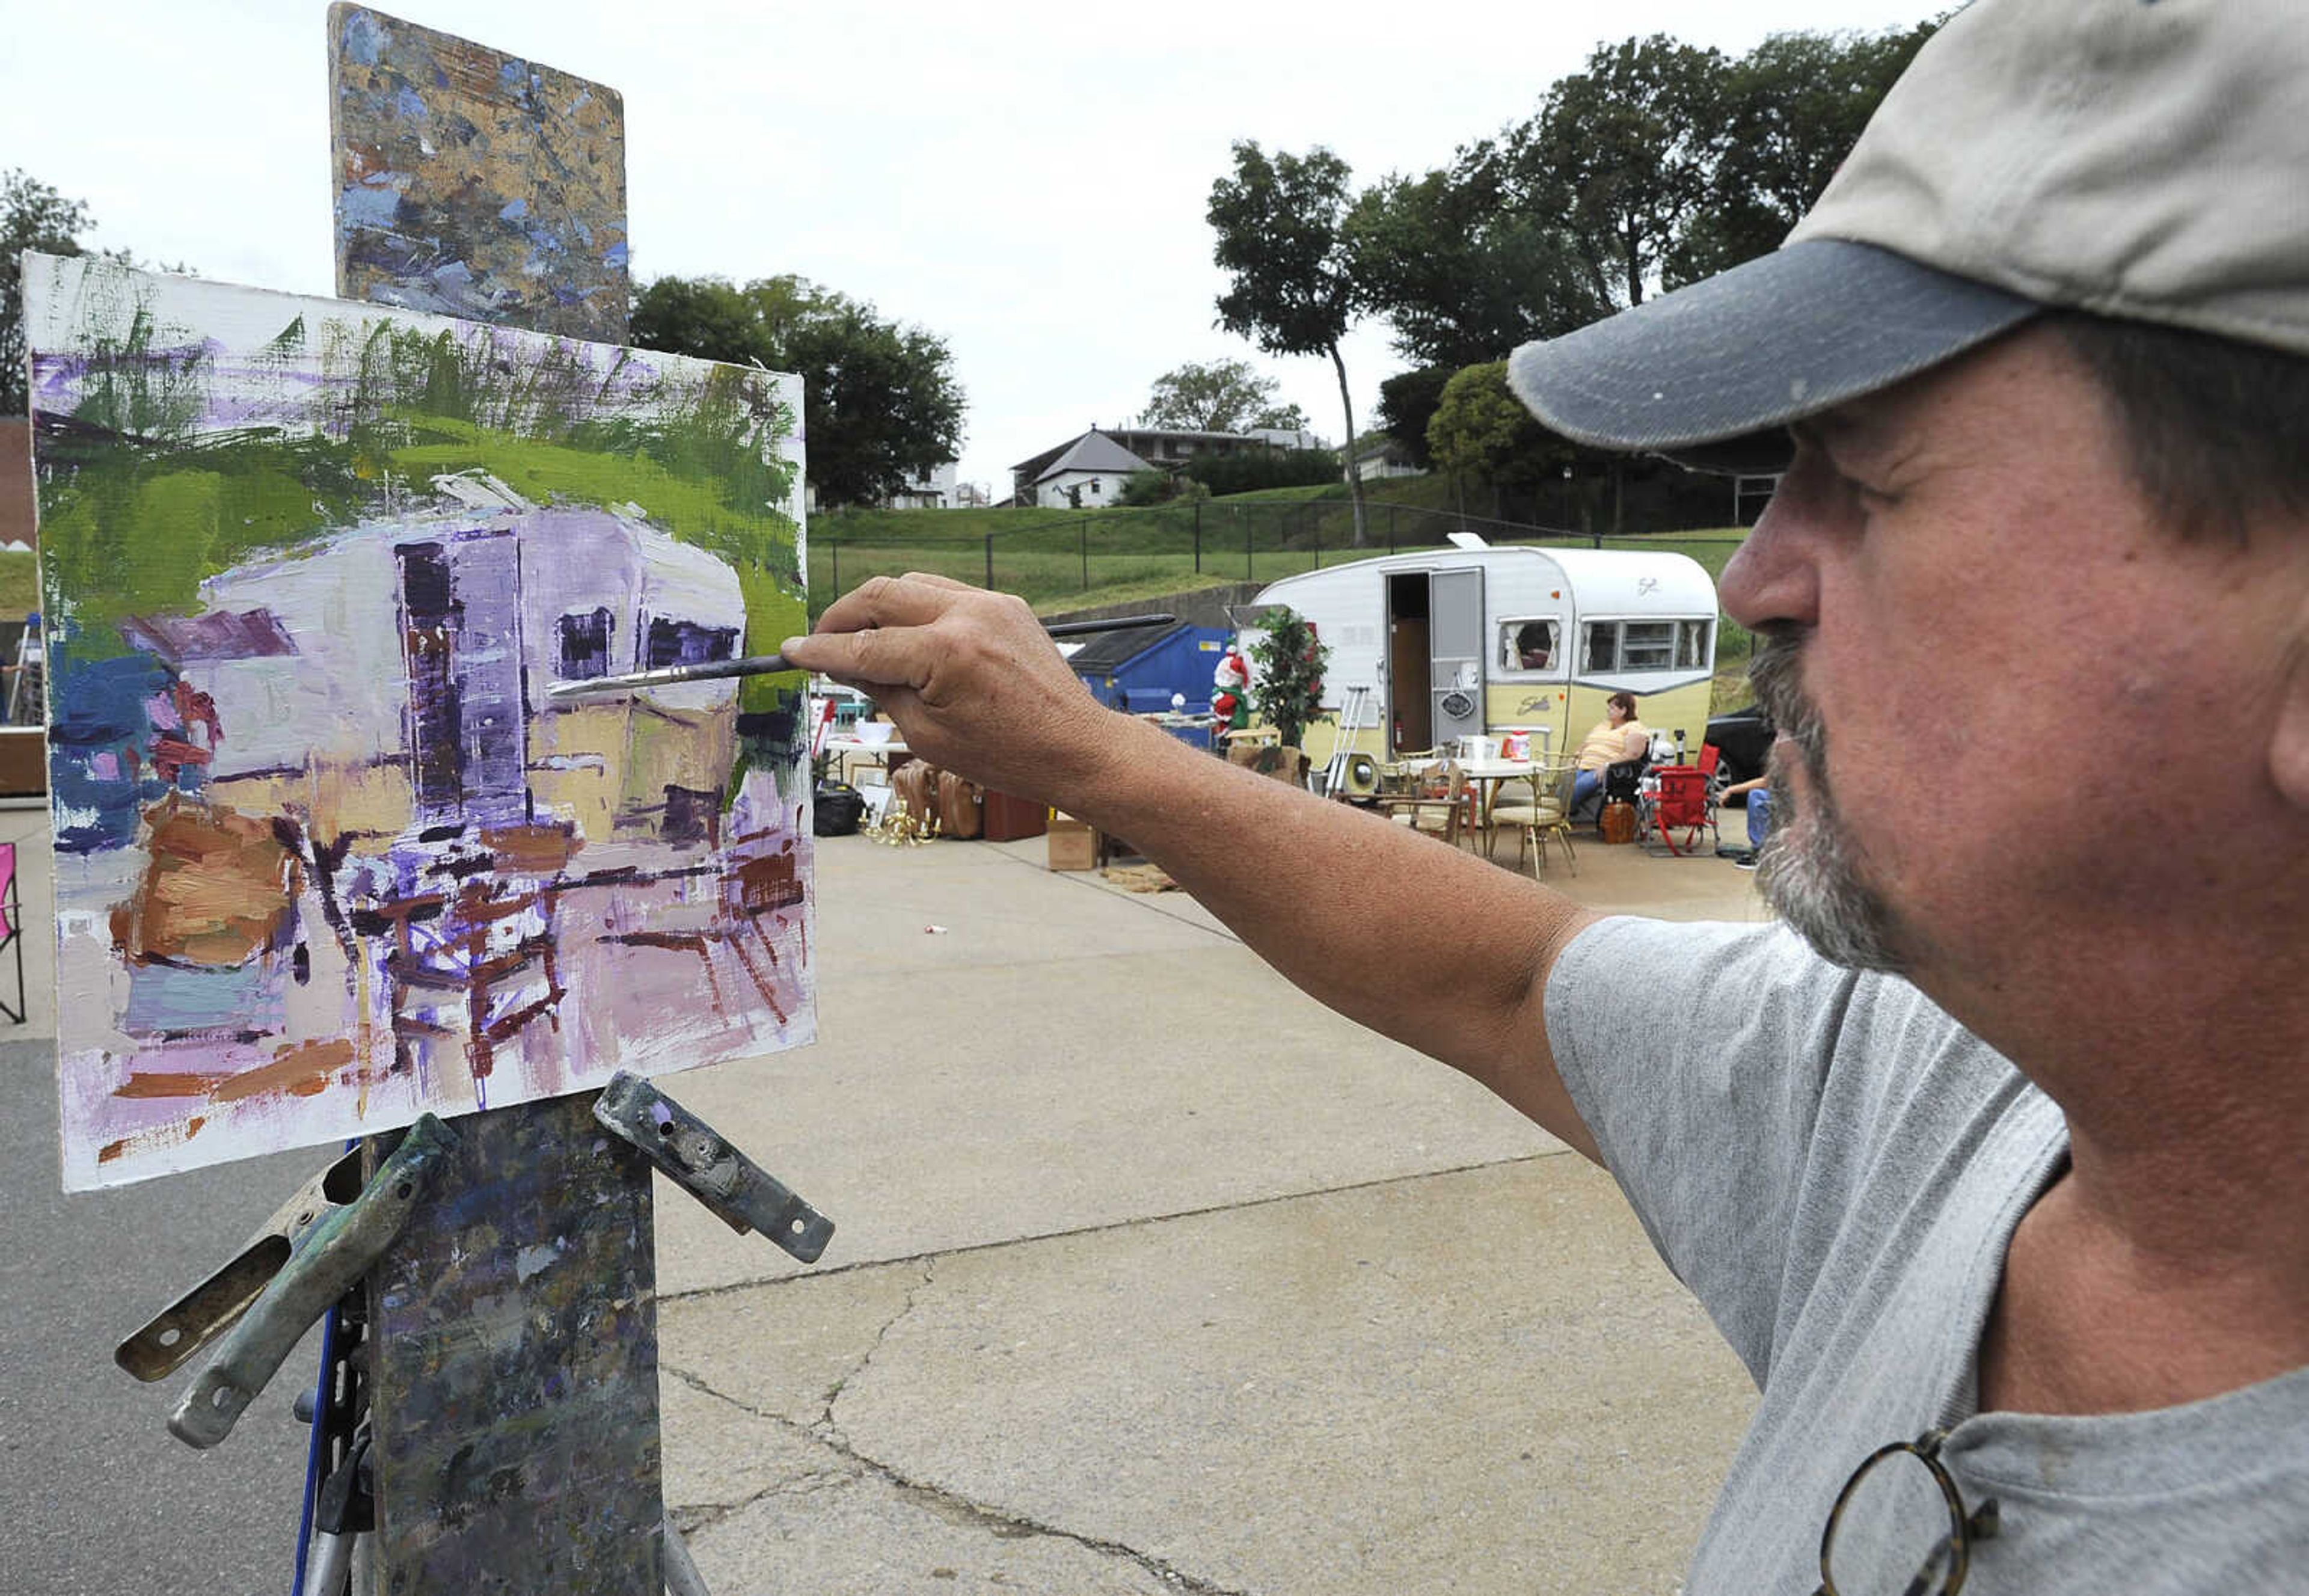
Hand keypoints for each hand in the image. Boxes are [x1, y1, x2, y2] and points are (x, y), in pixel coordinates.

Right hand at [781, 574, 1125, 806]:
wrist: (1074, 748)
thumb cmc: (1006, 754)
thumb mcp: (927, 733)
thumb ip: (880, 689)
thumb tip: (843, 663)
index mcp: (946, 653)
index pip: (863, 647)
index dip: (819, 651)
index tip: (790, 650)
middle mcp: (967, 615)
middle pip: (880, 594)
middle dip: (841, 617)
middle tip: (820, 643)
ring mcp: (990, 603)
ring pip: (911, 584)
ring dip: (878, 606)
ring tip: (861, 640)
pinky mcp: (1006, 604)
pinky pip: (945, 592)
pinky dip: (917, 607)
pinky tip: (906, 635)